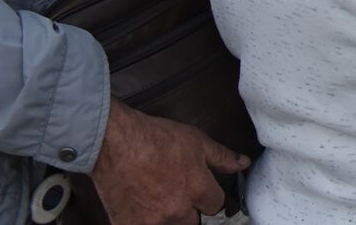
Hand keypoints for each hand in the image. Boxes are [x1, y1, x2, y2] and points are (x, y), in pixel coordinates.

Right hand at [90, 99, 249, 224]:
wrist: (113, 142)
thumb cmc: (152, 138)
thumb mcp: (196, 140)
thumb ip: (222, 157)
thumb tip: (242, 163)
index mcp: (197, 189)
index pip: (216, 206)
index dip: (209, 196)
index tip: (200, 189)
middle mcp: (177, 210)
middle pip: (193, 221)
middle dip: (189, 209)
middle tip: (175, 192)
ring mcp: (152, 221)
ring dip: (168, 217)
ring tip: (157, 196)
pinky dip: (145, 219)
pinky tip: (141, 204)